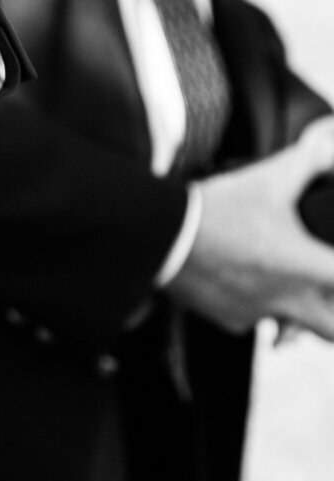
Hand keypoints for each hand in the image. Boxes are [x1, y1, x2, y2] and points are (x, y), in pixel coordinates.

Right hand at [172, 116, 333, 336]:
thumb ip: (311, 162)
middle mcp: (288, 299)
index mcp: (306, 268)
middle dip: (333, 312)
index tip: (332, 255)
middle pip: (332, 330)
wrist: (165, 235)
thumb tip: (329, 150)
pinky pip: (253, 322)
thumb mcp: (269, 178)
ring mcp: (258, 314)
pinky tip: (241, 279)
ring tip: (281, 281)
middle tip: (325, 292)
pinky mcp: (230, 319)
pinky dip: (254, 305)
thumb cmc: (219, 210)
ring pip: (292, 329)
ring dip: (295, 313)